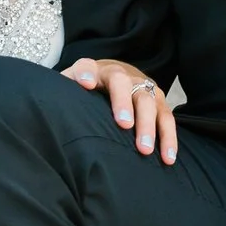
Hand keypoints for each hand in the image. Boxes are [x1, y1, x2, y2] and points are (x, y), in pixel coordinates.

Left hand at [61, 57, 177, 164]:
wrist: (112, 78)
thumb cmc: (86, 91)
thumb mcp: (70, 88)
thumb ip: (63, 95)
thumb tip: (57, 109)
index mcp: (95, 70)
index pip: (88, 67)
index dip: (86, 73)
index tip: (85, 83)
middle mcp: (122, 74)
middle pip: (124, 84)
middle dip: (125, 104)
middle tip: (124, 126)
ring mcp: (143, 86)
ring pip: (149, 101)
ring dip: (149, 125)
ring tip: (145, 150)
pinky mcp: (158, 100)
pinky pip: (167, 117)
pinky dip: (168, 138)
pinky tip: (167, 158)